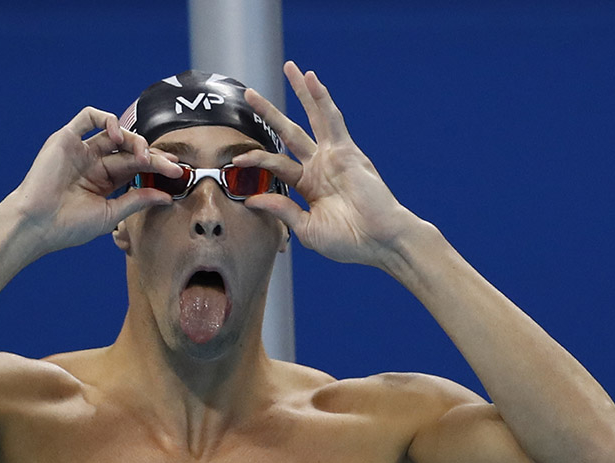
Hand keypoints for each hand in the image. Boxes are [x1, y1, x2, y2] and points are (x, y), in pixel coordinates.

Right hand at [2, 106, 182, 254]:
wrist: (37, 224)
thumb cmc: (68, 226)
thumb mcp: (111, 213)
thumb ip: (137, 200)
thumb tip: (166, 196)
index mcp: (104, 181)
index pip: (136, 167)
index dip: (157, 166)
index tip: (177, 171)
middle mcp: (93, 163)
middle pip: (130, 150)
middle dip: (152, 155)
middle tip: (170, 165)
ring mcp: (80, 150)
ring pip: (115, 133)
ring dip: (134, 140)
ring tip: (143, 156)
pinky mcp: (66, 139)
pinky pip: (88, 117)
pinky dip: (107, 120)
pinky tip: (118, 134)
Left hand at [234, 62, 429, 269]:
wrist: (379, 241)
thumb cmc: (349, 242)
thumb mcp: (306, 229)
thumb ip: (282, 210)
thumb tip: (252, 199)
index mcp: (309, 186)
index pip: (277, 165)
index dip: (255, 160)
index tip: (235, 161)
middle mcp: (320, 166)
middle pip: (289, 133)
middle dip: (270, 113)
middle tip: (250, 93)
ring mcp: (333, 156)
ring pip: (313, 117)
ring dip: (301, 92)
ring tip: (289, 68)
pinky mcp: (347, 151)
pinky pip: (332, 119)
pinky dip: (322, 98)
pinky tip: (312, 79)